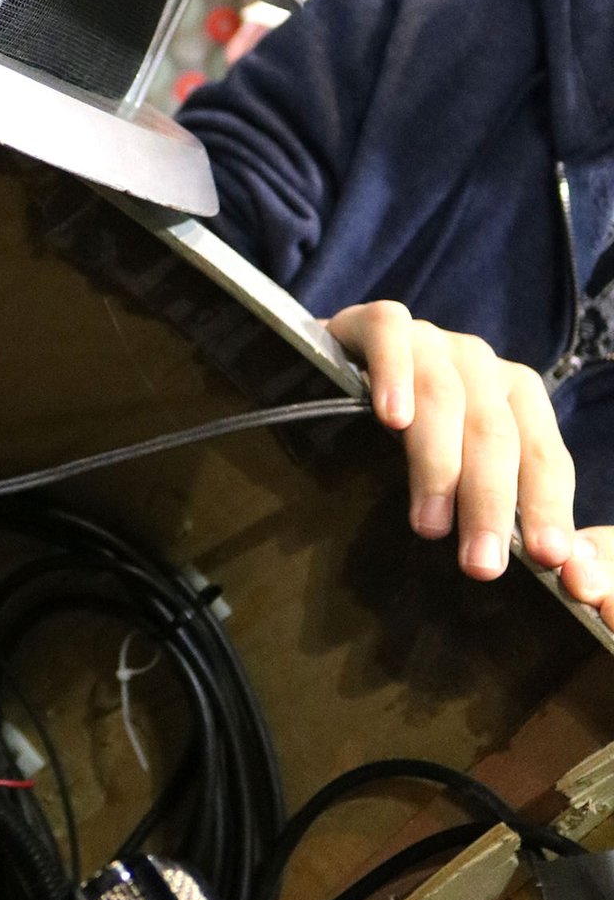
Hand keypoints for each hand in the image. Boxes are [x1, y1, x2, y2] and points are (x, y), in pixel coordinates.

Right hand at [325, 304, 611, 609]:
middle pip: (495, 433)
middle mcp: (480, 364)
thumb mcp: (463, 480)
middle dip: (492, 502)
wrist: (324, 375)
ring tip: (429, 524)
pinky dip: (394, 375)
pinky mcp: (375, 320)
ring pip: (444, 396)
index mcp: (516, 400)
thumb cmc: (405, 443)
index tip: (548, 560)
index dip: (547, 507)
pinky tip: (390, 418)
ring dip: (439, 464)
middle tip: (482, 564)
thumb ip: (512, 522)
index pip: (545, 456)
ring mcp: (430, 339)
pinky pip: (391, 337)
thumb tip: (575, 579)